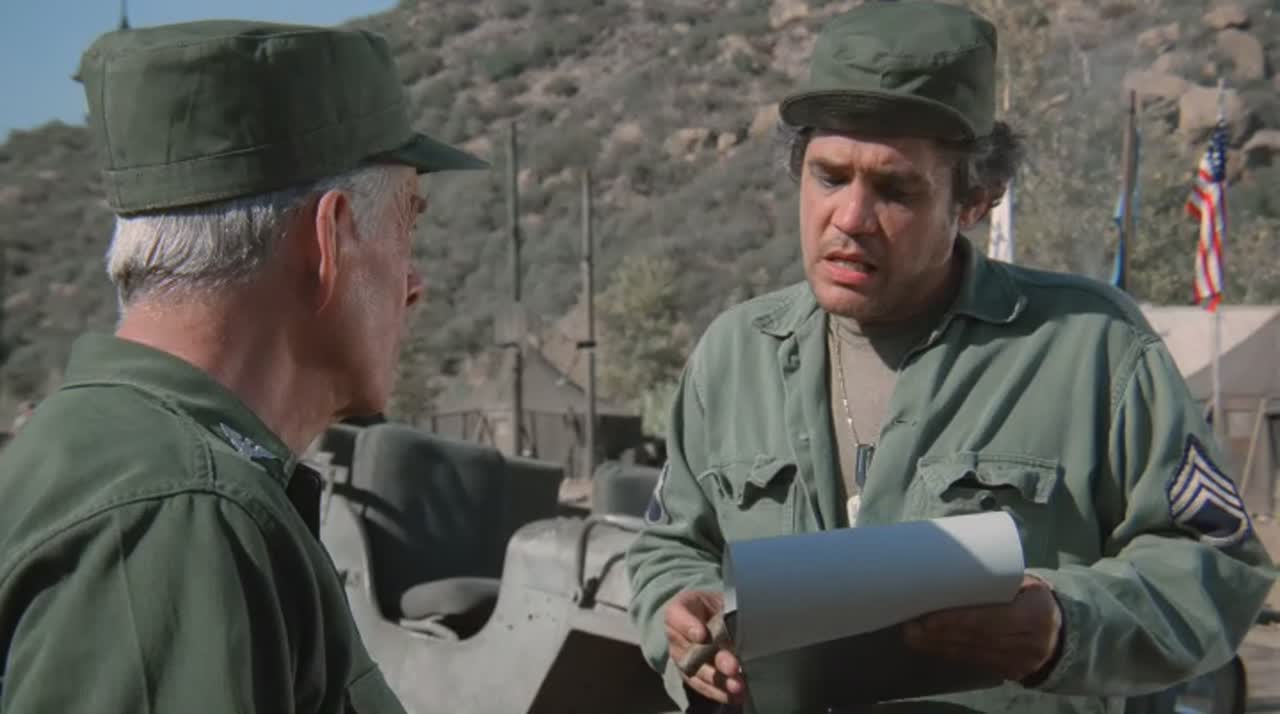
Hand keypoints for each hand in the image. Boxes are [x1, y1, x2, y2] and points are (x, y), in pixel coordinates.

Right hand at [665, 589, 746, 704]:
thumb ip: (728, 610)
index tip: (702, 635)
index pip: (676, 615)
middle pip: (690, 648)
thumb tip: (748, 624)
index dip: (688, 626)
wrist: (711, 616)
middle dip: (714, 659)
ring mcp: (681, 656)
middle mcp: (676, 634)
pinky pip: (701, 685)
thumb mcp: (720, 599)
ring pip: (695, 671)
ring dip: (717, 681)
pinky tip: (734, 696)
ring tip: (737, 685)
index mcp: (680, 608)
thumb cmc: (717, 605)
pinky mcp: (689, 674)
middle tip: (732, 666)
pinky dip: (718, 692)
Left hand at [903, 575, 1062, 681]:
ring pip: (970, 653)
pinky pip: (973, 662)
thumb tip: (956, 557)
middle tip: (910, 624)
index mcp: (1034, 615)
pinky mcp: (1006, 671)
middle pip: (975, 639)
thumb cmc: (1035, 598)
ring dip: (937, 646)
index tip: (929, 617)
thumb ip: (1000, 578)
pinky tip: (928, 646)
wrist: (1061, 634)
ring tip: (911, 635)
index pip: (989, 621)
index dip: (957, 622)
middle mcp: (1027, 643)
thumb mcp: (1029, 584)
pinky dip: (948, 653)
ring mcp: (1017, 661)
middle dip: (939, 634)